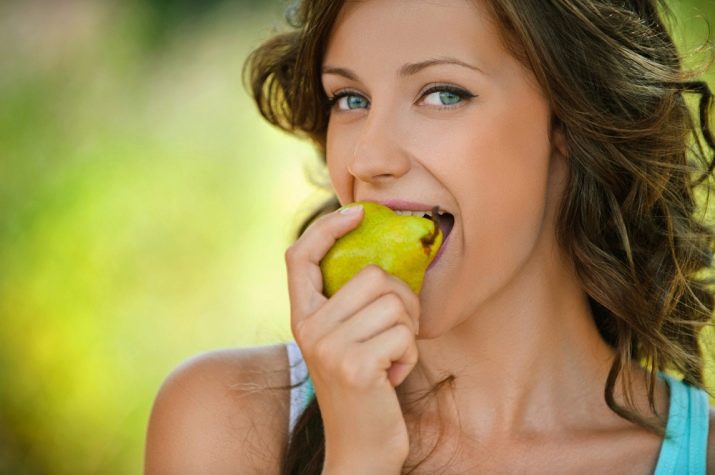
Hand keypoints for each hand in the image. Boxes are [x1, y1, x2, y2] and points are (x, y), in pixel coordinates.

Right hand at [286, 205, 419, 470]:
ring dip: (407, 331)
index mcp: (302, 317)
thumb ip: (348, 305)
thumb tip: (382, 260)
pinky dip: (409, 355)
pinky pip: (404, 334)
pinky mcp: (356, 365)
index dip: (326, 227)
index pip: (299, 257)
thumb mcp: (343, 342)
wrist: (359, 447)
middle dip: (401, 299)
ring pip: (394, 303)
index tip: (357, 212)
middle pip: (372, 275)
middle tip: (397, 331)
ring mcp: (329, 347)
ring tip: (391, 357)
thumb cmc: (361, 388)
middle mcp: (309, 328)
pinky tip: (392, 376)